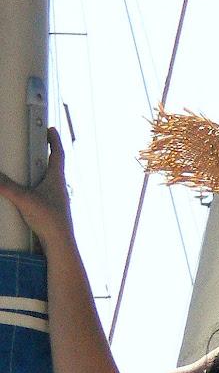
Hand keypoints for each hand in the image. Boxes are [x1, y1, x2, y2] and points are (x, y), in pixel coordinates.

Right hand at [0, 127, 74, 250]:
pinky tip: (25, 193)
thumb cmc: (50, 220)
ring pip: (48, 180)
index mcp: (57, 179)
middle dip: (45, 154)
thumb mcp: (24, 199)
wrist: (60, 243)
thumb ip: (6, 186)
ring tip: (26, 167)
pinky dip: (34, 188)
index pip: (58, 154)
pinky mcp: (50, 210)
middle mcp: (59, 187)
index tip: (51, 129)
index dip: (54, 140)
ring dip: (38, 172)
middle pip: (53, 165)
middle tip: (36, 144)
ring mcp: (56, 199)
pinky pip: (42, 194)